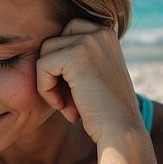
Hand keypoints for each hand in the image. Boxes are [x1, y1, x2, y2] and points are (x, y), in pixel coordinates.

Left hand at [36, 19, 141, 142]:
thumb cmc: (104, 109)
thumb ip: (75, 57)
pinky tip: (62, 106)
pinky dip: (45, 90)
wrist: (121, 131)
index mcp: (106, 33)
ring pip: (44, 52)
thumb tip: (41, 47)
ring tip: (65, 104)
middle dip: (52, 69)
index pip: (65, 34)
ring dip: (47, 81)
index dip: (60, 63)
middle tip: (66, 97)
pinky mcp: (75, 56)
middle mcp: (100, 32)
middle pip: (52, 41)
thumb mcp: (93, 74)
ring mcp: (89, 41)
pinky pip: (42, 66)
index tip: (73, 88)